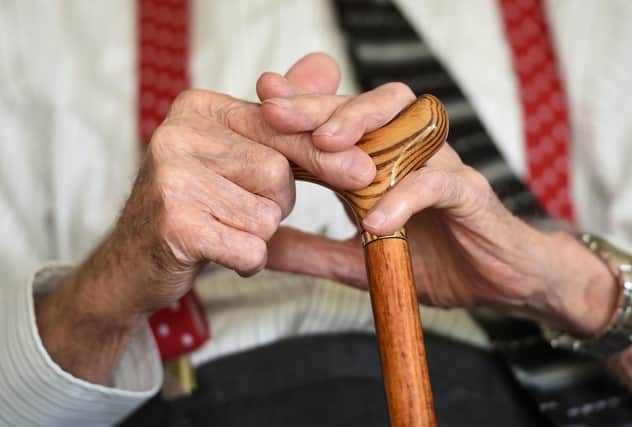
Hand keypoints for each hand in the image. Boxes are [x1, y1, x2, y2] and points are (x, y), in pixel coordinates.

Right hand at [34, 53, 375, 383]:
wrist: (133, 264)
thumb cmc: (196, 208)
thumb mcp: (239, 157)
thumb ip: (283, 117)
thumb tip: (327, 66)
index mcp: (198, 108)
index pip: (279, 125)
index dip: (321, 153)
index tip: (363, 171)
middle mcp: (178, 133)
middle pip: (278, 173)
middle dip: (275, 204)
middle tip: (241, 213)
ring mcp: (171, 176)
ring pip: (266, 214)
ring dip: (258, 235)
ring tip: (222, 230)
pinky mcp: (173, 221)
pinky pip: (249, 247)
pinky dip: (246, 260)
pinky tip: (219, 254)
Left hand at [258, 59, 618, 337]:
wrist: (500, 283)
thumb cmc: (433, 260)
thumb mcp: (359, 261)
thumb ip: (314, 251)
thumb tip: (263, 248)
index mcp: (381, 163)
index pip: (339, 123)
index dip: (303, 109)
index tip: (262, 101)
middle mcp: (410, 154)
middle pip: (367, 107)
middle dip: (321, 105)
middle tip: (278, 110)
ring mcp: (441, 168)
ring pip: (407, 123)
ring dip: (365, 128)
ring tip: (326, 146)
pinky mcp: (469, 194)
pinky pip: (436, 184)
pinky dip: (405, 197)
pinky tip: (376, 219)